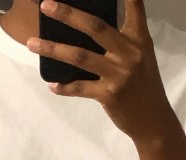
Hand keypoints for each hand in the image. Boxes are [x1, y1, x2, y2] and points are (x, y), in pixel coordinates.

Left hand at [30, 0, 175, 143]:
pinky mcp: (109, 94)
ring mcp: (118, 74)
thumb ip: (123, 39)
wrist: (154, 121)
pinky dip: (64, 87)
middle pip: (94, 27)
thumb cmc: (145, 86)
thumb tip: (90, 28)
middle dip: (68, 14)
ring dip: (53, 49)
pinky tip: (52, 85)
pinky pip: (80, 88)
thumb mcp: (142, 56)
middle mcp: (129, 52)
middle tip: (46, 5)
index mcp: (138, 39)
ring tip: (32, 43)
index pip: (134, 6)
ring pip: (80, 57)